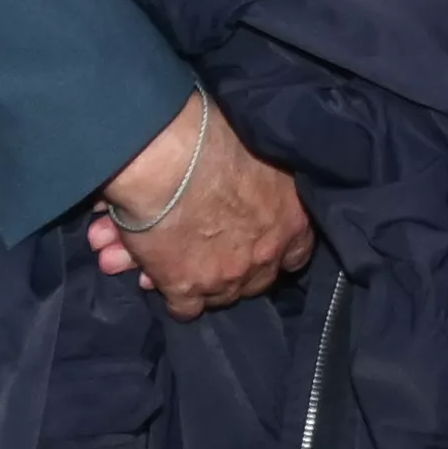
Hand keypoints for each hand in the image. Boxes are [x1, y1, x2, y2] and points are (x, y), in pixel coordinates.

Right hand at [89, 89, 314, 319]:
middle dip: (226, 265)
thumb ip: (259, 187)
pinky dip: (169, 292)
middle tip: (198, 250)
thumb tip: (238, 197)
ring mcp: (229, 275)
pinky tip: (153, 274)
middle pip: (253, 277)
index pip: (294, 254)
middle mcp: (267, 254)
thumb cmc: (213, 139)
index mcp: (292, 220)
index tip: (251, 242)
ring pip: (214, 293)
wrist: (169, 158)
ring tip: (153, 253)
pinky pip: (185, 309)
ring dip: (188, 274)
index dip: (270, 248)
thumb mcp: (258, 157)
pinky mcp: (189, 288)